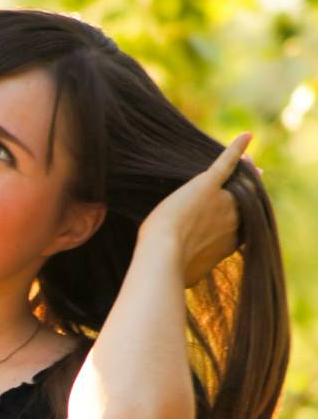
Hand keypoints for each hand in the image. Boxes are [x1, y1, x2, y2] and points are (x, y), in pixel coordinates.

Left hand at [136, 132, 256, 287]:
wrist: (164, 255)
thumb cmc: (172, 271)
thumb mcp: (189, 277)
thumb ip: (194, 273)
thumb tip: (190, 281)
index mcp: (229, 244)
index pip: (243, 226)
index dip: (243, 219)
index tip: (242, 216)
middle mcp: (232, 221)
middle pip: (245, 202)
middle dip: (249, 193)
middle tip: (254, 181)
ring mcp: (222, 201)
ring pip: (238, 182)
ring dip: (245, 170)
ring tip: (250, 162)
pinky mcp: (207, 184)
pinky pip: (226, 162)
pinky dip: (236, 148)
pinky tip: (246, 136)